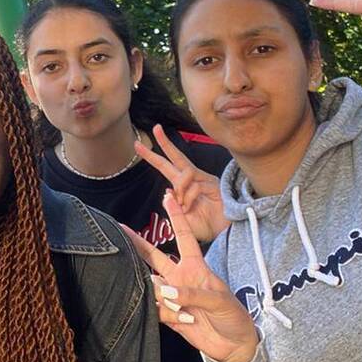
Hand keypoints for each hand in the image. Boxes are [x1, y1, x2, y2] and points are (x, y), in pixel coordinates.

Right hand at [131, 194, 258, 361]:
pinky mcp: (169, 315)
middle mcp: (181, 278)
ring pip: (153, 286)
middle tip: (119, 228)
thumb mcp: (218, 300)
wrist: (234, 345)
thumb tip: (166, 291)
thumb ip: (192, 294)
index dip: (176, 217)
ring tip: (185, 309)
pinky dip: (170, 315)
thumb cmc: (233, 316)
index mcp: (196, 267)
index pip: (183, 237)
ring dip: (163, 296)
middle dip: (138, 242)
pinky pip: (157, 309)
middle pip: (154, 256)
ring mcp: (174, 296)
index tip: (168, 196)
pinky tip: (187, 320)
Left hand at [134, 124, 226, 243]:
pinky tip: (189, 207)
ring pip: (185, 172)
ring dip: (179, 188)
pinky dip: (188, 197)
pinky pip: (195, 185)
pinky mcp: (213, 184)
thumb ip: (172, 207)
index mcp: (183, 186)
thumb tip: (167, 191)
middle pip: (177, 157)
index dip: (152, 156)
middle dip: (165, 142)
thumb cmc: (204, 226)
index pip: (166, 166)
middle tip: (155, 128)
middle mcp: (192, 179)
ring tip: (182, 204)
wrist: (224, 233)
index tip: (137, 145)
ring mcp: (203, 180)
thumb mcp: (181, 220)